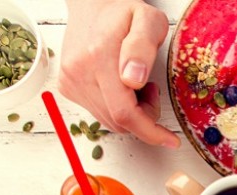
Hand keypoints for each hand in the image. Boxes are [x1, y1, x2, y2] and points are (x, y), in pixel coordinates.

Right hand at [60, 0, 179, 147]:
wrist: (91, 5)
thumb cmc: (123, 12)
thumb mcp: (148, 20)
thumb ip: (142, 47)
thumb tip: (133, 79)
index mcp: (100, 57)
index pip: (124, 112)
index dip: (149, 131)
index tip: (170, 139)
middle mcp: (80, 72)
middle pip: (118, 121)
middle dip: (143, 117)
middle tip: (151, 89)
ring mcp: (70, 81)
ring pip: (108, 121)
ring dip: (129, 112)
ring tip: (135, 84)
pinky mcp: (67, 86)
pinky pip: (97, 112)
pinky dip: (114, 107)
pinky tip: (119, 85)